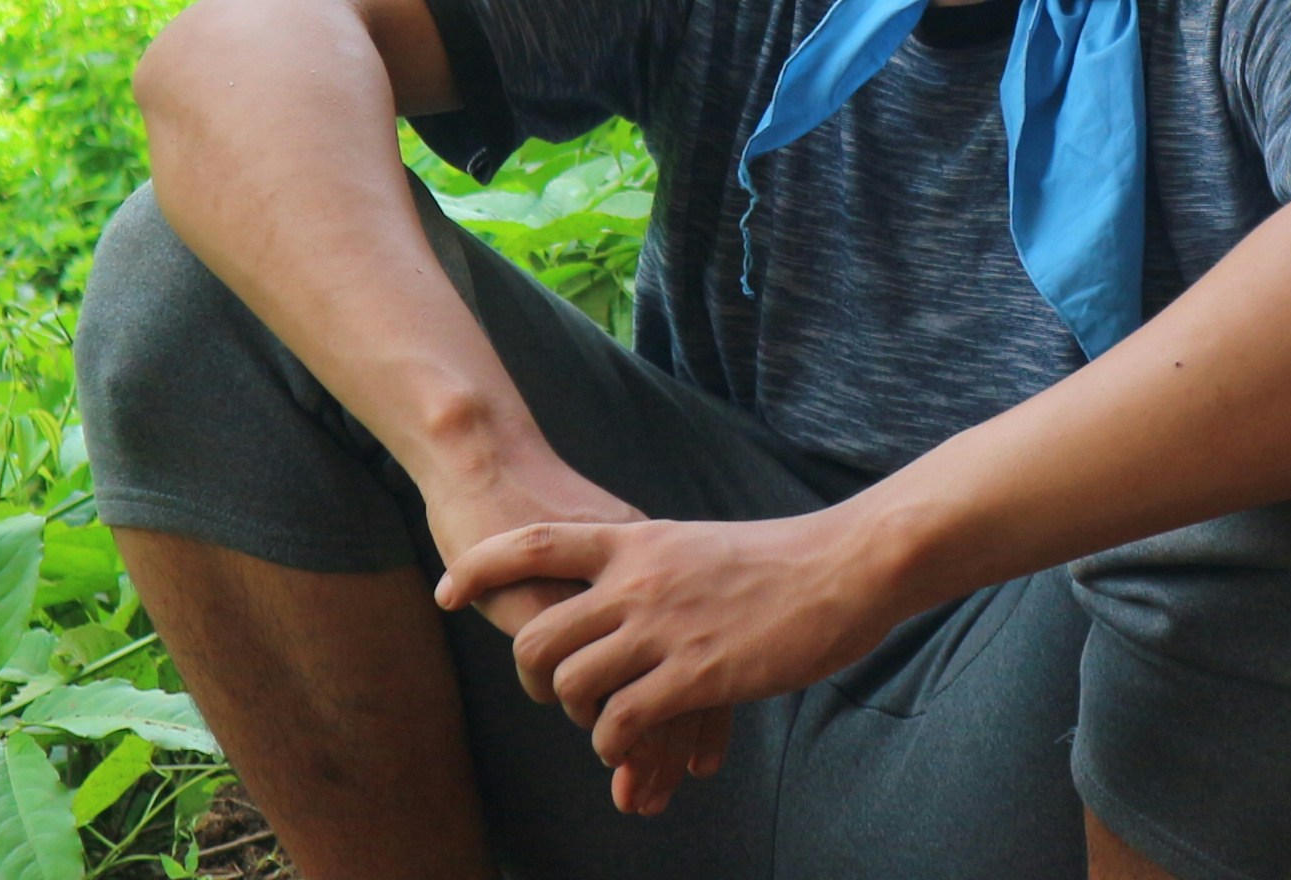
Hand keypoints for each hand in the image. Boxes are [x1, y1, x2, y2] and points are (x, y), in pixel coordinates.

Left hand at [438, 507, 922, 813]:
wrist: (845, 566)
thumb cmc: (782, 560)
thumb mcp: (699, 547)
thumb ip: (655, 567)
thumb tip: (623, 591)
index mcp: (638, 540)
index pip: (536, 542)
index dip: (480, 566)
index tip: (445, 590)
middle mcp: (639, 580)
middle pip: (539, 631)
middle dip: (527, 673)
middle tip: (543, 694)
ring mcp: (664, 627)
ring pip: (571, 683)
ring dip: (577, 717)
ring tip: (605, 728)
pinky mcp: (695, 674)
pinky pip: (621, 722)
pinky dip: (614, 746)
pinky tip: (631, 750)